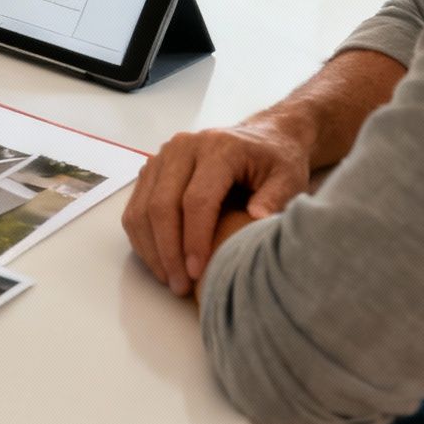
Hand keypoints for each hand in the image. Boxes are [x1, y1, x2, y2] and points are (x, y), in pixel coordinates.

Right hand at [121, 117, 313, 296]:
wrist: (261, 137)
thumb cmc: (276, 162)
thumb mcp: (288, 178)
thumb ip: (276, 198)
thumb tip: (256, 220)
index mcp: (218, 148)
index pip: (196, 198)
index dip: (194, 239)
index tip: (198, 272)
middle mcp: (183, 147)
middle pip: (162, 204)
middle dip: (168, 251)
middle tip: (180, 286)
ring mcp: (162, 157)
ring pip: (143, 208)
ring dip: (152, 249)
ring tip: (170, 280)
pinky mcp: (151, 170)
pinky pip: (135, 208)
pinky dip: (142, 239)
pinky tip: (159, 262)